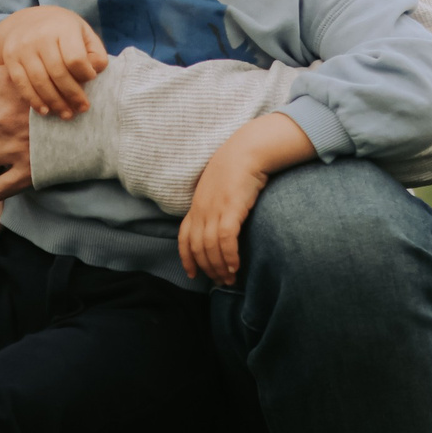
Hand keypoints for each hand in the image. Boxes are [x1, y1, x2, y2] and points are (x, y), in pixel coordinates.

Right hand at [0, 6, 104, 118]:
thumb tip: (94, 72)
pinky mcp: (10, 58)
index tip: (91, 79)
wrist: (30, 20)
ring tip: (66, 114)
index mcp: (63, 27)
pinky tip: (45, 110)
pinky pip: (22, 84)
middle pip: (58, 73)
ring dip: (54, 102)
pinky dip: (34, 100)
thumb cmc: (64, 31)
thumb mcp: (84, 34)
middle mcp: (40, 35)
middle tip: (82, 108)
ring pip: (39, 81)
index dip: (85, 74)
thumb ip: (95, 53)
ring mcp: (22, 47)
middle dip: (72, 95)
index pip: (75, 59)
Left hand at [177, 148, 267, 286]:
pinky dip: (229, 257)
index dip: (186, 258)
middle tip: (220, 282)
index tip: (193, 274)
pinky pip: (225, 240)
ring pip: (210, 248)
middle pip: (197, 248)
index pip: (184, 238)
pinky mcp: (230, 209)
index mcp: (196, 206)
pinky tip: (236, 266)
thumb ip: (215, 206)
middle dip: (207, 268)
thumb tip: (222, 223)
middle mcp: (201, 210)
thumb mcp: (219, 189)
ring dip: (219, 267)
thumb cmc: (237, 169)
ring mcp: (214, 210)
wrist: (247, 151)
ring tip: (230, 279)